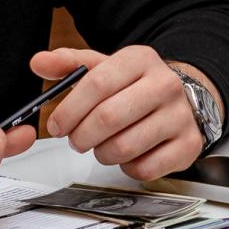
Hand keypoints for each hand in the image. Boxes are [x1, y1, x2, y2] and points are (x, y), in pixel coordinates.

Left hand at [34, 46, 212, 180]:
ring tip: (102, 146)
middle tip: (76, 140)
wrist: (183, 100)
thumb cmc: (136, 87)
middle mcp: (165, 85)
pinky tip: (128, 155)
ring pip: (124, 147)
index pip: (97, 83)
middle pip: (108, 117)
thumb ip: (70, 64)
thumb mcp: (105, 68)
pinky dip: (128, 167)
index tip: (56, 125)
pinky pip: (145, 168)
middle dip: (82, 136)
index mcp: (141, 60)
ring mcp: (180, 116)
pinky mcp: (188, 146)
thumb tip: (39, 62)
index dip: (69, 109)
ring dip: (102, 153)